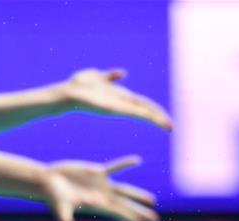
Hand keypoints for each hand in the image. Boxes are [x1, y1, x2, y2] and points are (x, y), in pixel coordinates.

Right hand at [40, 155, 158, 220]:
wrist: (47, 182)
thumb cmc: (53, 196)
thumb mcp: (60, 208)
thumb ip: (64, 220)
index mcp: (98, 204)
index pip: (121, 212)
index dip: (134, 217)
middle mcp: (103, 196)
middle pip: (127, 205)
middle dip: (141, 211)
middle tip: (155, 219)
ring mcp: (101, 185)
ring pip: (124, 190)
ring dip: (137, 195)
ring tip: (152, 200)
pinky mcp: (96, 172)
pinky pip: (114, 167)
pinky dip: (125, 164)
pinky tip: (137, 160)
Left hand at [56, 69, 172, 129]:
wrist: (67, 92)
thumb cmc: (79, 85)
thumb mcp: (98, 76)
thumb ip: (110, 76)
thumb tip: (122, 73)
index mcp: (120, 96)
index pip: (142, 103)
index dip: (154, 110)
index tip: (165, 119)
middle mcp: (121, 103)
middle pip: (145, 109)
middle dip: (159, 117)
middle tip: (171, 127)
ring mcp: (118, 107)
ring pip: (142, 112)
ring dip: (156, 119)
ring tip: (169, 126)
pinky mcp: (113, 109)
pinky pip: (132, 111)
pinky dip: (144, 115)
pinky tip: (153, 119)